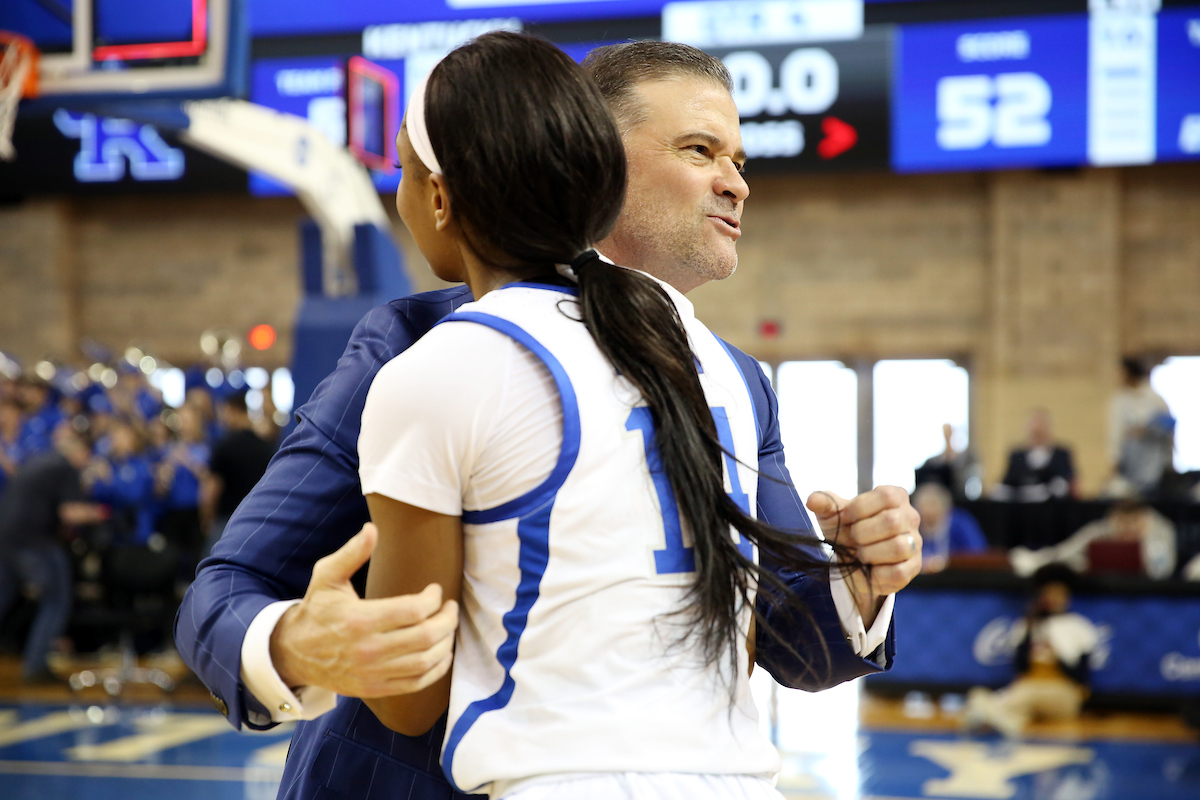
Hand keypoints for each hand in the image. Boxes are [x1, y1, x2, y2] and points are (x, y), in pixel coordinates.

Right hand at [270, 523, 458, 697]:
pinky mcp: (375, 688)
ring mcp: (373, 673)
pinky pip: (416, 683)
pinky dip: (436, 670)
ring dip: (446, 643)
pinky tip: (443, 654)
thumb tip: (372, 529)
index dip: (433, 599)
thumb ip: (351, 553)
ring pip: (425, 661)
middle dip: (447, 620)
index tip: (436, 590)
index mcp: (360, 619)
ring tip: (448, 627)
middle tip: (451, 608)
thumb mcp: (327, 576)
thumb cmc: (317, 609)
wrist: (294, 653)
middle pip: (425, 636)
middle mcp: (368, 649)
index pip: (414, 611)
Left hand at [806, 486, 921, 625]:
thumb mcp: (832, 513)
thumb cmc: (845, 528)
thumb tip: (811, 500)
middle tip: (853, 538)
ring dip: (870, 553)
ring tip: (860, 554)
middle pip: (892, 522)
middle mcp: (910, 517)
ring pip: (898, 547)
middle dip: (863, 533)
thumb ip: (824, 504)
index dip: (859, 509)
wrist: (851, 558)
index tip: (844, 518)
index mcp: (895, 496)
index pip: (885, 496)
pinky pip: (898, 572)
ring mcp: (915, 543)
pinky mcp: (913, 568)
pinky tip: (867, 569)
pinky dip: (876, 573)